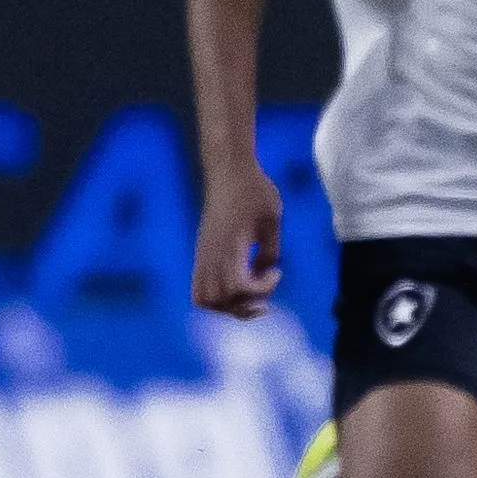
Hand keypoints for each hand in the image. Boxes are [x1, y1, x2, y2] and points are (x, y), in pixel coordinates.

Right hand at [192, 161, 284, 317]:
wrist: (229, 172)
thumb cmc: (255, 192)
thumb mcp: (272, 221)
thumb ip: (269, 251)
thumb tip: (265, 272)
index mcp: (230, 248)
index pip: (238, 288)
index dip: (262, 289)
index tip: (277, 272)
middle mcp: (211, 256)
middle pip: (219, 301)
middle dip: (245, 305)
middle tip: (265, 290)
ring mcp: (203, 255)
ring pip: (205, 299)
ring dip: (229, 305)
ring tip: (251, 294)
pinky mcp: (202, 252)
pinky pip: (199, 286)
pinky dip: (217, 296)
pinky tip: (238, 285)